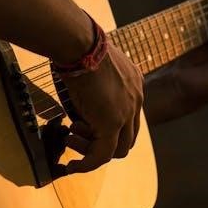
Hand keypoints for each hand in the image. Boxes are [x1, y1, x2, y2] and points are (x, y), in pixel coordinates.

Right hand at [62, 42, 143, 172]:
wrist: (79, 43)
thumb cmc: (78, 46)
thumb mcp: (93, 65)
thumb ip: (94, 81)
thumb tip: (77, 89)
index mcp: (134, 83)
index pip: (128, 116)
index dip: (107, 126)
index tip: (82, 125)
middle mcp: (137, 99)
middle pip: (128, 136)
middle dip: (102, 142)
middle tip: (76, 135)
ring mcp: (127, 112)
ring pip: (119, 149)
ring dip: (92, 151)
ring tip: (70, 140)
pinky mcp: (112, 123)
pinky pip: (104, 154)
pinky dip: (88, 164)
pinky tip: (73, 165)